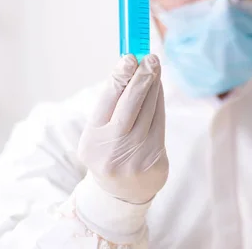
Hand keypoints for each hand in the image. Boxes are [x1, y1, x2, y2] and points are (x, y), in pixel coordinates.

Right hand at [78, 54, 167, 203]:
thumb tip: (129, 67)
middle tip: (149, 58)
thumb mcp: (100, 133)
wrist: (121, 193)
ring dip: (153, 85)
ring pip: (148, 110)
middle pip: (130, 104)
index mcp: (91, 140)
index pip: (107, 100)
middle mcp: (111, 148)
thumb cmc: (109, 152)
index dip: (120, 76)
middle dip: (141, 77)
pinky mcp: (154, 158)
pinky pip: (160, 122)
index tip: (129, 57)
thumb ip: (111, 106)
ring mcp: (134, 155)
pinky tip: (158, 87)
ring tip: (154, 67)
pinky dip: (159, 101)